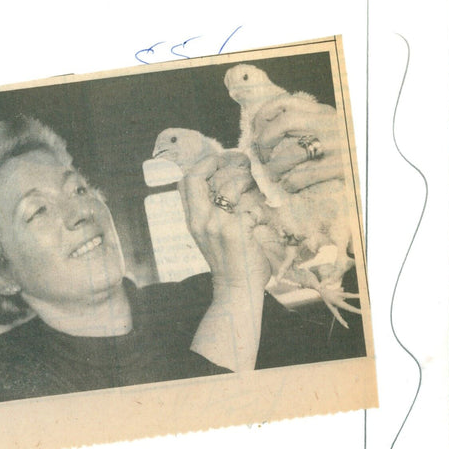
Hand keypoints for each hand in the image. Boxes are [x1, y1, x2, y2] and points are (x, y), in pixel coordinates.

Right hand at [181, 152, 270, 292]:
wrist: (236, 287)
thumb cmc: (229, 259)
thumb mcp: (209, 234)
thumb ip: (209, 211)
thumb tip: (223, 180)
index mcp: (192, 220)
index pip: (186, 181)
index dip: (202, 165)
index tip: (221, 161)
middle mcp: (200, 220)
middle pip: (198, 177)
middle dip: (221, 163)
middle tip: (242, 164)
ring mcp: (217, 225)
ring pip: (228, 184)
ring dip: (245, 179)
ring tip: (256, 185)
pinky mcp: (236, 231)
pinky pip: (249, 204)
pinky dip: (259, 204)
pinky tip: (262, 212)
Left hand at [251, 97, 344, 192]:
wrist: (382, 157)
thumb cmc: (347, 144)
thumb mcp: (329, 126)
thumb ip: (305, 124)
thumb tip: (265, 134)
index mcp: (324, 112)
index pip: (285, 102)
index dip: (263, 116)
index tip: (256, 131)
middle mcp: (329, 124)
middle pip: (283, 123)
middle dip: (264, 141)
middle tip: (263, 156)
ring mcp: (335, 146)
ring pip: (290, 154)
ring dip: (274, 167)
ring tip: (273, 174)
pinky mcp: (339, 168)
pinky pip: (304, 176)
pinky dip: (290, 183)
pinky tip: (289, 186)